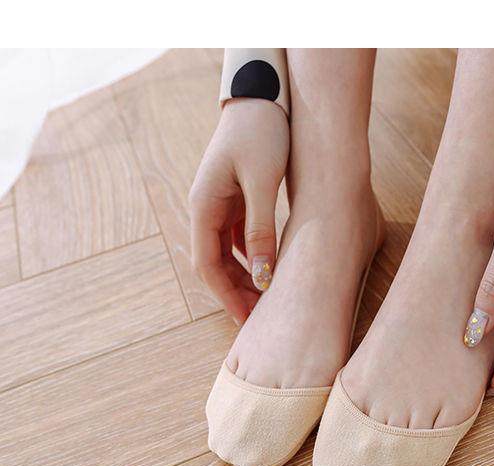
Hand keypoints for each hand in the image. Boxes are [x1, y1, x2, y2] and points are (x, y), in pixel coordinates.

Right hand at [189, 98, 288, 323]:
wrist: (263, 96)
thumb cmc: (262, 134)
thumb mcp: (263, 183)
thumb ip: (261, 230)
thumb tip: (262, 276)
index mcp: (204, 206)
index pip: (208, 266)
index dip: (226, 297)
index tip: (246, 322)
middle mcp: (205, 209)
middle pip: (214, 264)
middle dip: (235, 292)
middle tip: (260, 319)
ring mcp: (218, 204)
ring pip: (226, 253)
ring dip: (243, 277)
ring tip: (267, 300)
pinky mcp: (234, 199)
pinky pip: (238, 238)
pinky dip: (251, 257)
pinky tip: (270, 269)